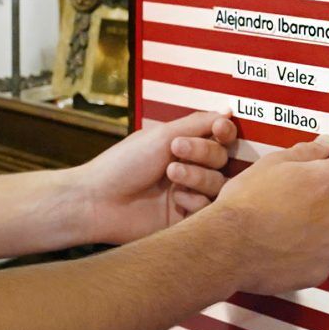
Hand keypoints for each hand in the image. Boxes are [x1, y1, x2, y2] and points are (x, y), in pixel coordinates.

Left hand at [76, 110, 238, 243]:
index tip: (219, 129)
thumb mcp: (162, 136)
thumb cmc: (124, 163)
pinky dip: (194, 201)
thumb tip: (229, 110)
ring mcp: (188, 194)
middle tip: (176, 152)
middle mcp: (189, 169)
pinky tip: (174, 201)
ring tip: (171, 176)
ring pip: (218, 183)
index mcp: (182, 146)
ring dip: (198, 176)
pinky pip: (209, 209)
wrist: (100, 201)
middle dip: (203, 152)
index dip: (224, 132)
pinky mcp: (187, 220)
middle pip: (221, 158)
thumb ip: (198, 123)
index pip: (218, 137)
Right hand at [211, 135, 328, 295]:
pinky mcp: (320, 271)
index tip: (295, 186)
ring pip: (327, 235)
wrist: (228, 244)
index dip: (312, 179)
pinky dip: (304, 258)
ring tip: (279, 233)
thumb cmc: (246, 201)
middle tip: (284, 210)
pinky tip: (281, 252)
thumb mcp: (272, 163)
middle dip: (315, 207)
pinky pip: (317, 262)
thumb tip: (325, 143)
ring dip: (311, 234)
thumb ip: (306, 152)